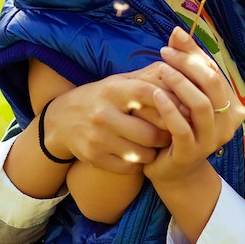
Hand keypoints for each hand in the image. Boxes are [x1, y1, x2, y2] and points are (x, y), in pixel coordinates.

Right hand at [42, 64, 175, 173]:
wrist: (62, 120)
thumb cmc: (103, 98)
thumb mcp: (120, 82)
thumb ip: (150, 78)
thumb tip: (181, 76)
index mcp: (112, 90)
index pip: (148, 94)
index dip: (170, 103)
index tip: (182, 110)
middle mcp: (102, 114)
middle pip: (150, 133)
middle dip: (167, 135)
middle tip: (174, 133)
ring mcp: (97, 138)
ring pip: (142, 154)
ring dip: (154, 151)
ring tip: (156, 144)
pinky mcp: (93, 157)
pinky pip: (129, 167)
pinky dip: (139, 163)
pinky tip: (139, 154)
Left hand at [143, 28, 244, 184]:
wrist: (172, 170)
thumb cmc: (178, 126)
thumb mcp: (183, 94)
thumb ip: (184, 65)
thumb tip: (177, 30)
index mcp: (231, 106)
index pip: (215, 71)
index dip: (195, 53)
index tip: (173, 39)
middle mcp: (227, 123)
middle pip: (212, 84)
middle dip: (188, 64)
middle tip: (164, 53)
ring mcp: (212, 140)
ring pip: (201, 105)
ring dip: (180, 83)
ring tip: (160, 70)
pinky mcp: (192, 153)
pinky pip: (182, 128)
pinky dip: (169, 109)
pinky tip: (154, 95)